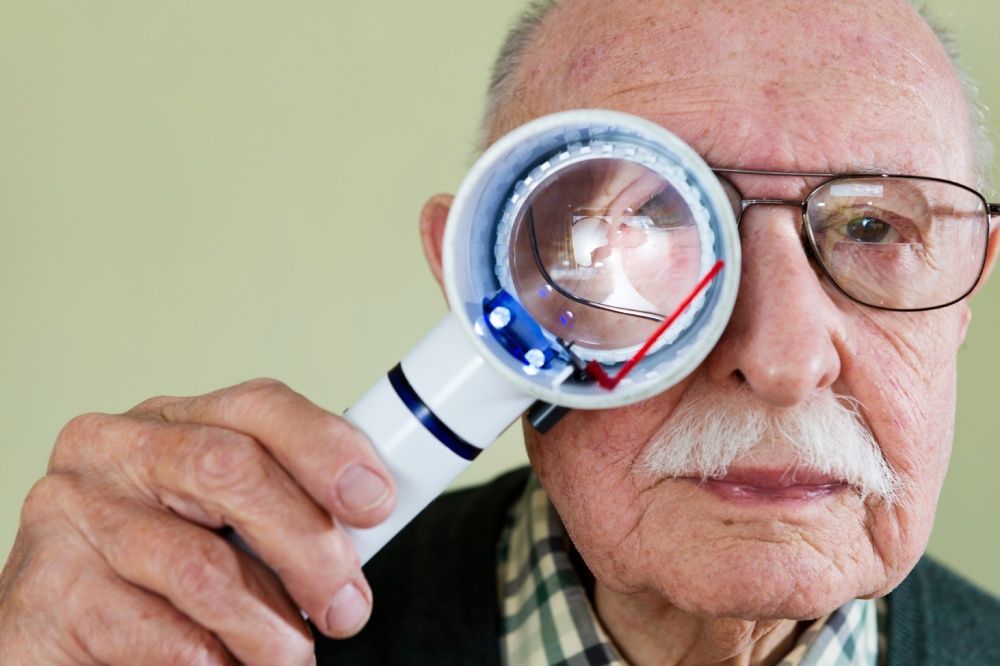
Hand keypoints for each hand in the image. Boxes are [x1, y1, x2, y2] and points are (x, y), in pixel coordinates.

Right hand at [0, 379, 395, 664]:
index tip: (375, 503)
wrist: (65, 630)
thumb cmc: (161, 576)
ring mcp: (71, 511)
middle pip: (232, 471)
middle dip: (309, 546)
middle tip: (346, 606)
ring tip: (287, 656)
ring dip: (267, 627)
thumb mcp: (226, 522)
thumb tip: (367, 518)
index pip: (260, 407)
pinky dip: (212, 663)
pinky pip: (158, 634)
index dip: (327, 449)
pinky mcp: (45, 589)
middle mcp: (115, 449)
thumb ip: (283, 507)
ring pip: (202, 567)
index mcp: (173, 421)